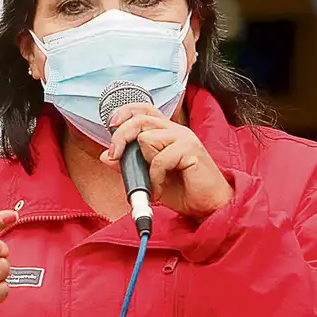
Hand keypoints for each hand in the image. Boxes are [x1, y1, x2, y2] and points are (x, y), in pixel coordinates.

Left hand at [102, 104, 233, 219]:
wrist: (210, 207)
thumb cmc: (185, 191)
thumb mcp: (150, 178)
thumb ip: (129, 166)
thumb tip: (106, 156)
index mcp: (168, 132)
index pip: (144, 109)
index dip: (125, 113)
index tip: (112, 127)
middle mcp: (176, 131)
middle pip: (140, 119)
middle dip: (121, 137)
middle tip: (116, 156)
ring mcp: (184, 138)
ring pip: (146, 138)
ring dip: (143, 166)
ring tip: (153, 183)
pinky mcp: (190, 150)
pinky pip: (158, 159)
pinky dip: (155, 179)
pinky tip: (160, 189)